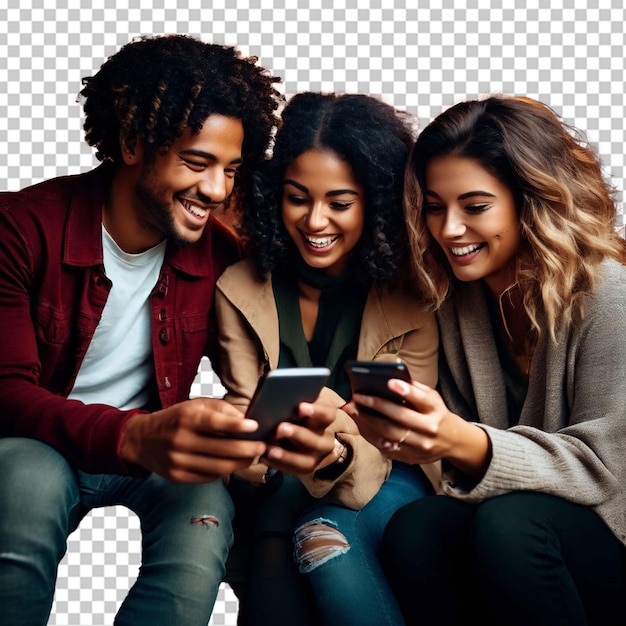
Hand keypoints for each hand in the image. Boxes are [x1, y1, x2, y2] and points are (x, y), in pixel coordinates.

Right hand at [120, 398, 266, 482]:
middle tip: (263, 447)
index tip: (255, 426)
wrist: (141, 440)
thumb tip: (245, 419)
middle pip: (221, 449)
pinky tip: (234, 464)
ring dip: (240, 463)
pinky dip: (224, 471)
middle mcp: (180, 440)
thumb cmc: (176, 419)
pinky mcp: (177, 477)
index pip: (214, 422)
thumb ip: (221, 409)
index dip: (236, 426)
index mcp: (185, 417)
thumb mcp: (194, 404)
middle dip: (247, 449)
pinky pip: (208, 477)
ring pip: (218, 467)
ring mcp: (178, 461)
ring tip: (253, 457)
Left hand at [263, 400, 335, 474]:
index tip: (300, 406)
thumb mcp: (300, 404)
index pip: (327, 414)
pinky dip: (278, 464)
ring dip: (286, 456)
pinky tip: (264, 457)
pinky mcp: (306, 468)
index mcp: (325, 419)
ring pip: (305, 460)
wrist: (307, 435)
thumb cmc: (298, 413)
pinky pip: (292, 470)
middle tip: (280, 428)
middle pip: (316, 439)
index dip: (315, 411)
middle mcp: (325, 439)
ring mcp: (317, 456)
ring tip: (269, 450)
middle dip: (297, 434)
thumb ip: (294, 401)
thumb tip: (280, 395)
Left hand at [347, 379, 490, 477]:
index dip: (405, 391)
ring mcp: (420, 447)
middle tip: (357, 397)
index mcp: (436, 410)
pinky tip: (360, 423)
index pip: (421, 399)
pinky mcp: (410, 458)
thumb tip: (387, 378)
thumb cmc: (434, 412)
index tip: (389, 382)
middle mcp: (430, 429)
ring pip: (388, 434)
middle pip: (399, 418)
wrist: (452, 441)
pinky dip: (370, 434)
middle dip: (375, 406)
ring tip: (352, 410)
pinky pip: (385, 447)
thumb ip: (413, 388)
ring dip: (366, 421)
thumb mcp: (431, 398)